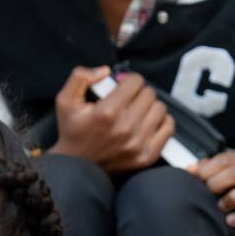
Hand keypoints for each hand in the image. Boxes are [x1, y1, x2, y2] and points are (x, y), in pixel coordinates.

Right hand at [51, 67, 174, 172]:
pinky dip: (162, 122)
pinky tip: (148, 122)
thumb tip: (105, 70)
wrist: (78, 165)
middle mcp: (126, 128)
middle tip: (129, 99)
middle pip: (149, 94)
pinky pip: (168, 128)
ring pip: (160, 109)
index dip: (129, 80)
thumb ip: (80, 77)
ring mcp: (139, 143)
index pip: (136, 82)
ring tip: (138, 110)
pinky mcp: (148, 155)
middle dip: (139, 93)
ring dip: (150, 106)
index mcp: (107, 112)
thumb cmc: (73, 131)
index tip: (124, 86)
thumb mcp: (66, 100)